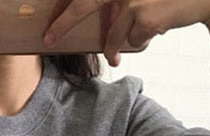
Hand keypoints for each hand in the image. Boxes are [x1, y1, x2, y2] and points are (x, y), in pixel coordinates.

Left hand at [44, 0, 209, 70]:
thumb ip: (124, 4)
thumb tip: (111, 27)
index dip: (67, 11)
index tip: (50, 25)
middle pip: (83, 4)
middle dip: (63, 23)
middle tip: (50, 39)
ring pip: (114, 33)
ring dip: (115, 47)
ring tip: (118, 57)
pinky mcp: (141, 17)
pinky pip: (133, 39)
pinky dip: (143, 39)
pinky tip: (159, 27)